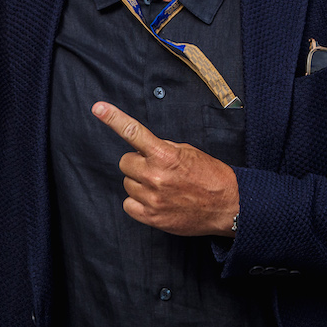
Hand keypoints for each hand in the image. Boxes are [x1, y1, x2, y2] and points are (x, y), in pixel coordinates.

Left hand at [92, 101, 238, 236]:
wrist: (228, 206)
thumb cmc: (209, 176)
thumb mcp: (187, 152)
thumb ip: (161, 148)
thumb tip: (142, 149)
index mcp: (165, 155)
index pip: (133, 132)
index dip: (113, 118)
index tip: (98, 108)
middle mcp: (155, 176)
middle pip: (125, 163)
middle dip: (137, 163)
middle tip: (157, 169)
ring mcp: (152, 199)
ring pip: (128, 184)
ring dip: (140, 183)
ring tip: (163, 187)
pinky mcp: (152, 218)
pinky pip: (128, 204)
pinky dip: (138, 202)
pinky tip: (155, 201)